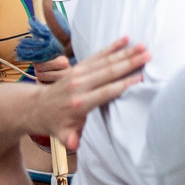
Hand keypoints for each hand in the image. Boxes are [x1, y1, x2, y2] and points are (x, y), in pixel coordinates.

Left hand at [33, 37, 147, 148]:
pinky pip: (97, 55)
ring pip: (105, 61)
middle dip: (129, 63)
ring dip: (125, 53)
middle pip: (108, 72)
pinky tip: (125, 39)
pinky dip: (111, 47)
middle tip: (148, 55)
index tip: (141, 77)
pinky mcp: (77, 67)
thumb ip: (69, 139)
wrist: (36, 107)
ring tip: (142, 46)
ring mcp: (77, 74)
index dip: (124, 84)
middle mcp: (79, 85)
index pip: (106, 92)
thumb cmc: (54, 123)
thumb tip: (73, 145)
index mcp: (79, 103)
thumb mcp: (61, 134)